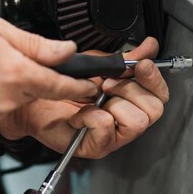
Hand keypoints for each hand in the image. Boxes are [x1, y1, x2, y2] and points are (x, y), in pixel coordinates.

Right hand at [0, 14, 97, 121]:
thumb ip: (37, 44)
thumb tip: (65, 50)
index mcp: (16, 73)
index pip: (61, 85)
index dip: (79, 86)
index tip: (90, 84)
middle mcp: (6, 98)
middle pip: (41, 91)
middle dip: (40, 76)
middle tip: (21, 57)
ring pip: (21, 97)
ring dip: (18, 83)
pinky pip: (2, 104)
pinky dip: (1, 91)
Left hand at [0, 37, 169, 158]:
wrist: (33, 99)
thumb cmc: (62, 85)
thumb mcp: (98, 64)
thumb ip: (125, 59)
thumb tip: (149, 46)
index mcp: (130, 100)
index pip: (159, 95)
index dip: (154, 79)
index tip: (141, 65)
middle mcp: (125, 120)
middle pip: (154, 110)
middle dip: (131, 89)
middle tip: (108, 83)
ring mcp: (113, 136)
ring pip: (137, 123)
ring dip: (115, 103)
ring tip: (95, 97)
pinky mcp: (96, 146)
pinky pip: (106, 127)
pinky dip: (91, 115)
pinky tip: (79, 114)